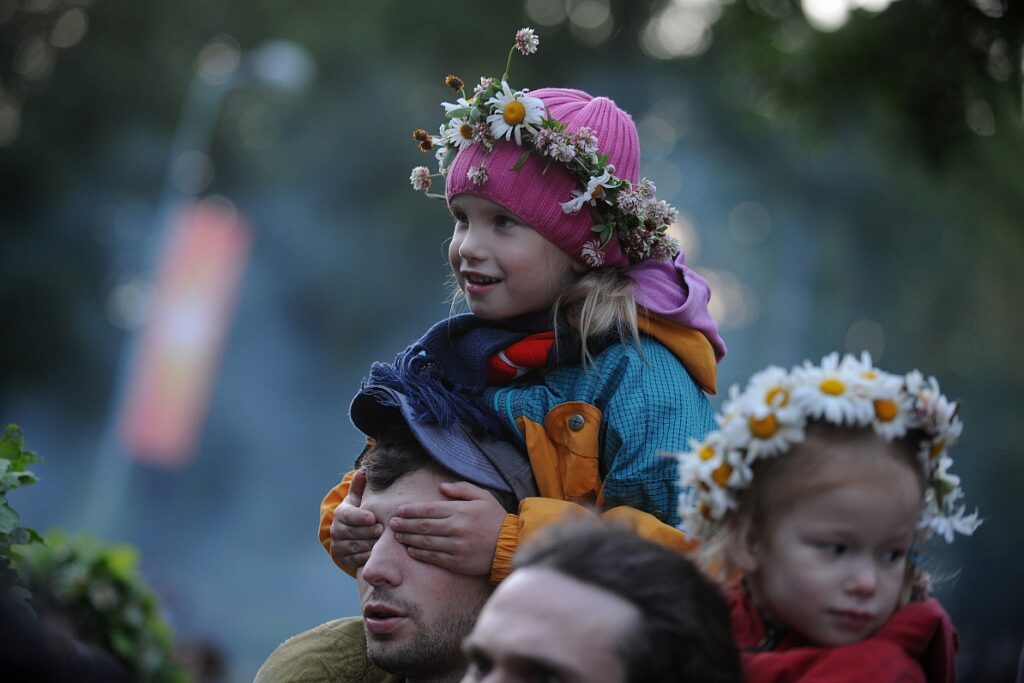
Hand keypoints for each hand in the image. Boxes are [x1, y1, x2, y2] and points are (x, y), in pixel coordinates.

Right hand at [330, 470, 381, 570]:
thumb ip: (360, 486)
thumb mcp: (359, 498)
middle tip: (382, 529)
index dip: (359, 517)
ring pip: (355, 547)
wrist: (353, 533)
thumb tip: (362, 471)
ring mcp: (340, 546)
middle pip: (352, 532)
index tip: (373, 517)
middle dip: (368, 531)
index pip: (347, 515)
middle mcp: (336, 530)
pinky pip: (356, 559)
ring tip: (382, 542)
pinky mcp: (345, 559)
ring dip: (369, 544)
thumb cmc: (360, 511)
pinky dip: (367, 557)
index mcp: (340, 514)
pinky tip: (377, 554)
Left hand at [390, 481, 506, 575]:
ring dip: (408, 539)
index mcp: (460, 510)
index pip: (428, 509)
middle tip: (392, 524)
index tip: (399, 511)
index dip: (411, 510)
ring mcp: (455, 546)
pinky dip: (420, 553)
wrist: (510, 545)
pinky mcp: (457, 562)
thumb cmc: (495, 519)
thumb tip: (441, 487)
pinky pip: (433, 557)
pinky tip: (411, 550)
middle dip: (404, 524)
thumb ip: (462, 489)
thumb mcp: (483, 497)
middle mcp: (456, 528)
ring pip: (425, 542)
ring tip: (397, 536)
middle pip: (423, 525)